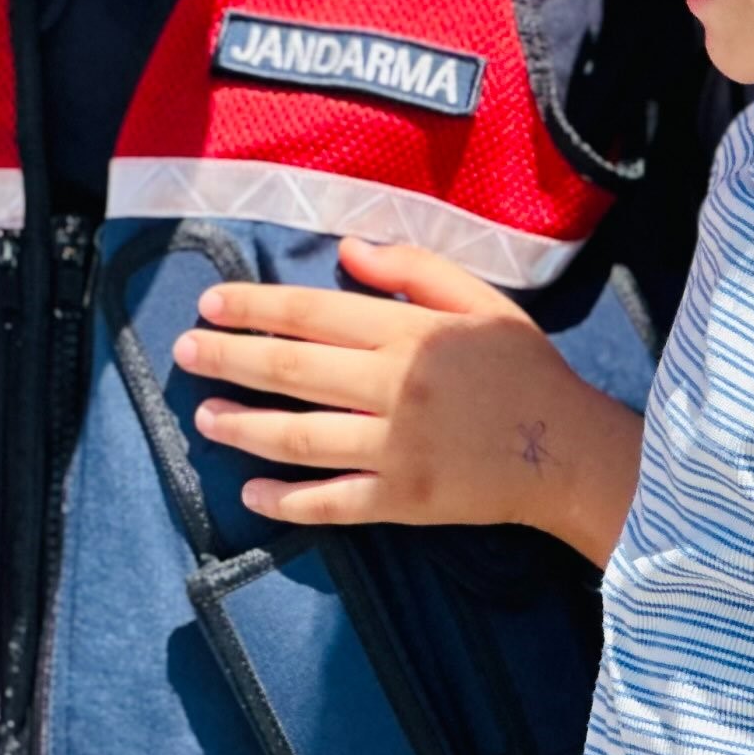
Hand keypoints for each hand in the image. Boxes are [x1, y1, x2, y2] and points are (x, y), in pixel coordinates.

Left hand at [173, 238, 643, 564]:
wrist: (568, 450)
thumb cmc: (523, 368)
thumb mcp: (481, 299)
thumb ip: (414, 269)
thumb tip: (346, 251)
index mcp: (410, 334)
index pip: (315, 314)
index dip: (255, 307)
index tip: (209, 304)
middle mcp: (395, 389)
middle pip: (294, 370)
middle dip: (230, 359)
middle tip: (185, 352)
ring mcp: (397, 449)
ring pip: (300, 437)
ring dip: (243, 426)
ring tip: (204, 417)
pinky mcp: (404, 500)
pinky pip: (333, 503)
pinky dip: (286, 500)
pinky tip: (250, 493)